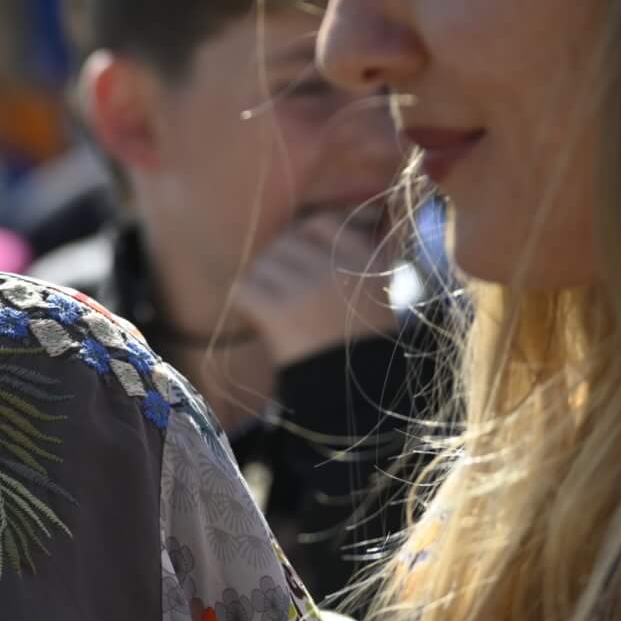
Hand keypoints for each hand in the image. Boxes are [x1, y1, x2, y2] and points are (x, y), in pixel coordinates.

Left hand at [227, 209, 396, 368]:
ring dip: (260, 284)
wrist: (357, 397)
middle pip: (284, 243)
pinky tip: (256, 319)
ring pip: (261, 264)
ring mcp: (308, 289)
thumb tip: (310, 227)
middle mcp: (338, 268)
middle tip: (280, 292)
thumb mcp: (377, 292)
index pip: (320, 223)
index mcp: (366, 260)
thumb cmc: (362, 344)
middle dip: (277, 265)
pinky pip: (244, 289)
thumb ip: (353, 256)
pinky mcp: (279, 312)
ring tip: (272, 309)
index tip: (299, 262)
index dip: (303, 239)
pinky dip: (244, 303)